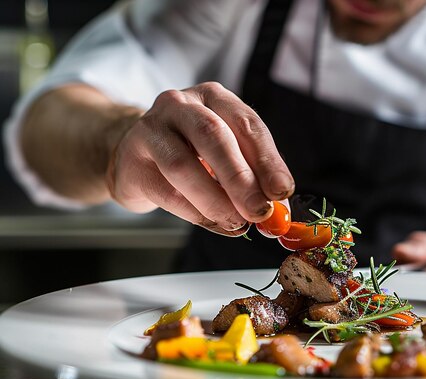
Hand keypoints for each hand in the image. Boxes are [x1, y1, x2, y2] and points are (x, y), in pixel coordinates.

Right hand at [106, 82, 294, 235]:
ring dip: (216, 200)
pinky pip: (166, 192)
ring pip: (184, 165)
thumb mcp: (226, 153)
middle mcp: (181, 104)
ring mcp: (151, 129)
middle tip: (260, 211)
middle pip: (213, 137)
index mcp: (214, 97)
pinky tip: (214, 224)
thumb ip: (253, 175)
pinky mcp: (133, 162)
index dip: (268, 159)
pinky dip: (195, 213)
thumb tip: (278, 211)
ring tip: (237, 223)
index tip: (282, 191)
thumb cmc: (191, 153)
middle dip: (241, 179)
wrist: (135, 155)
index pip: (247, 124)